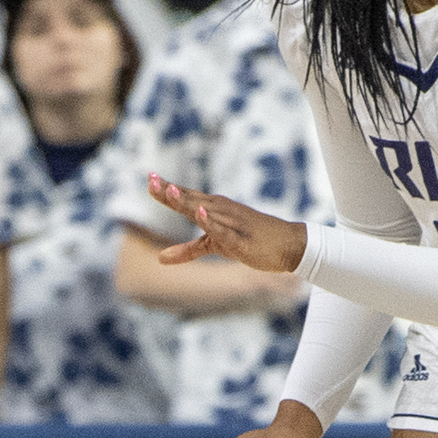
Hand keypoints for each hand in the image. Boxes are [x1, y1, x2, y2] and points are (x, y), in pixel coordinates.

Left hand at [147, 174, 309, 274]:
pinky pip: (224, 231)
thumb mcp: (214, 246)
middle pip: (191, 200)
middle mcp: (221, 211)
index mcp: (214, 210)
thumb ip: (187, 250)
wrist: (288, 246)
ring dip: (188, 201)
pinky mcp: (241, 240)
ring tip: (170, 190)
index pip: (186, 197)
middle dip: (171, 191)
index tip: (149, 178)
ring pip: (206, 211)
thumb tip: (159, 259)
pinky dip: (211, 223)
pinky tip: (200, 213)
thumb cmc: (249, 241)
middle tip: (151, 179)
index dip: (166, 190)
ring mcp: (232, 223)